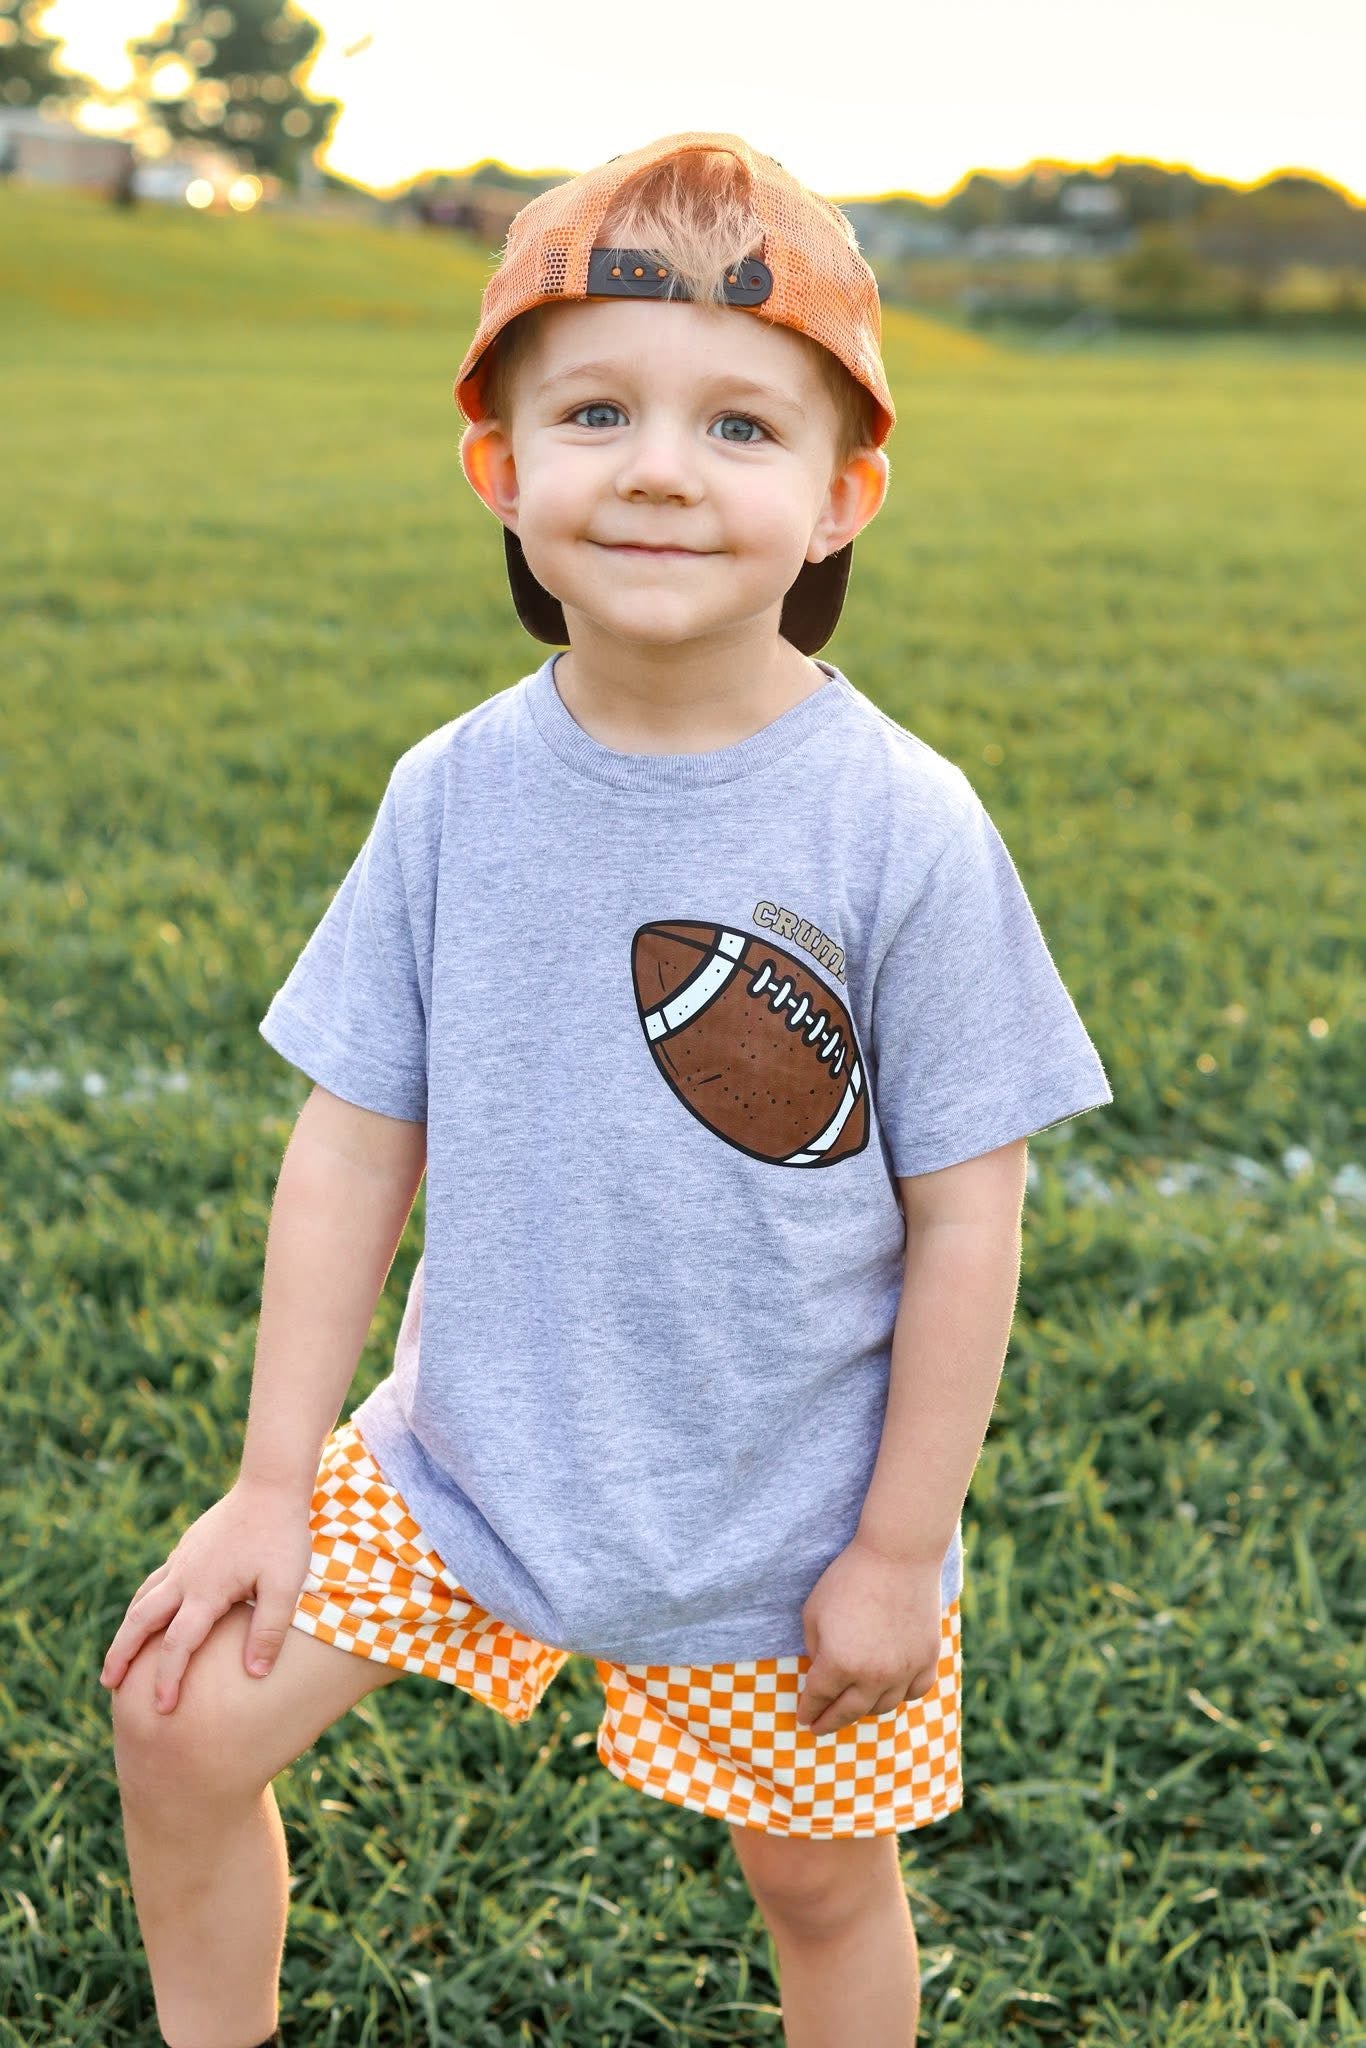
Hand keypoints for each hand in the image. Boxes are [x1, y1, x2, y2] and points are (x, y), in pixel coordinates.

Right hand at [98, 1481, 313, 1715]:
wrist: (271, 1485)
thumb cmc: (282, 1536)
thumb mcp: (285, 1586)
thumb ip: (268, 1630)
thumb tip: (254, 1674)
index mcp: (206, 1591)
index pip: (177, 1645)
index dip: (167, 1678)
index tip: (161, 1708)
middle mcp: (185, 1576)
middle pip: (140, 1621)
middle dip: (121, 1654)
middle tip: (108, 1684)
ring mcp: (183, 1559)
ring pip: (142, 1597)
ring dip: (128, 1627)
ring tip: (119, 1653)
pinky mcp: (188, 1546)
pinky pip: (156, 1578)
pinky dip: (144, 1600)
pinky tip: (149, 1608)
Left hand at [796, 1537, 944, 1736]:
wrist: (898, 1554)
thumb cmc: (848, 1578)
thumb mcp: (814, 1611)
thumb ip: (814, 1648)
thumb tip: (821, 1670)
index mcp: (839, 1664)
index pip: (818, 1697)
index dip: (808, 1709)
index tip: (803, 1717)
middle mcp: (873, 1676)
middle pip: (849, 1711)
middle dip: (830, 1721)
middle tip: (820, 1727)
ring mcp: (904, 1670)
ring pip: (882, 1707)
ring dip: (863, 1710)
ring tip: (853, 1708)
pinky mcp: (927, 1659)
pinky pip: (914, 1692)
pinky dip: (900, 1696)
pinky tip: (889, 1692)